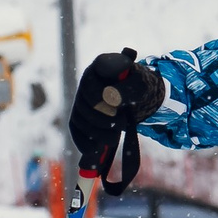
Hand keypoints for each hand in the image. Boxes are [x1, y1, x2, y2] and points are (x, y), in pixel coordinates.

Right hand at [69, 48, 166, 180]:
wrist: (140, 95)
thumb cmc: (141, 85)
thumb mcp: (141, 85)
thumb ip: (128, 88)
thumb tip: (111, 97)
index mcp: (99, 67)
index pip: (89, 83)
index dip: (99, 98)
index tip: (116, 107)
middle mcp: (86, 81)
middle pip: (83, 104)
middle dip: (102, 120)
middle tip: (122, 125)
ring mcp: (82, 99)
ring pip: (79, 119)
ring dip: (96, 133)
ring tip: (115, 139)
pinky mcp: (81, 115)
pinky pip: (76, 129)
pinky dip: (83, 142)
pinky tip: (93, 151)